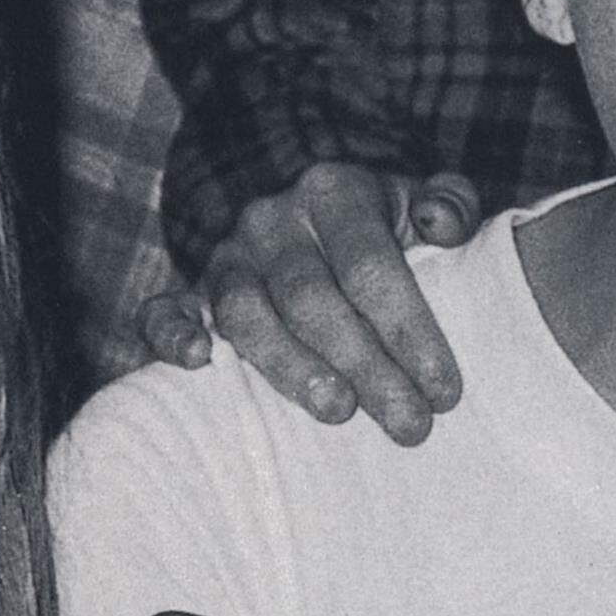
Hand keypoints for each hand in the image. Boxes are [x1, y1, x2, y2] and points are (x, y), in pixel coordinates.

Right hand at [136, 166, 479, 439]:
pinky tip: (198, 362)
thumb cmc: (381, 227)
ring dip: (289, 365)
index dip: (408, 328)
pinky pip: (165, 308)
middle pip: (312, 295)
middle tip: (408, 423)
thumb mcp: (421, 200)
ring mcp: (227, 255)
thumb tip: (443, 223)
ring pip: (245, 311)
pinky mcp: (193, 290)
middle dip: (364, 363)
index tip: (444, 390)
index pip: (369, 263)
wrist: (310, 213)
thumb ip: (450, 205)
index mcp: (334, 192)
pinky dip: (172, 334)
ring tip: (336, 410)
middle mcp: (273, 220)